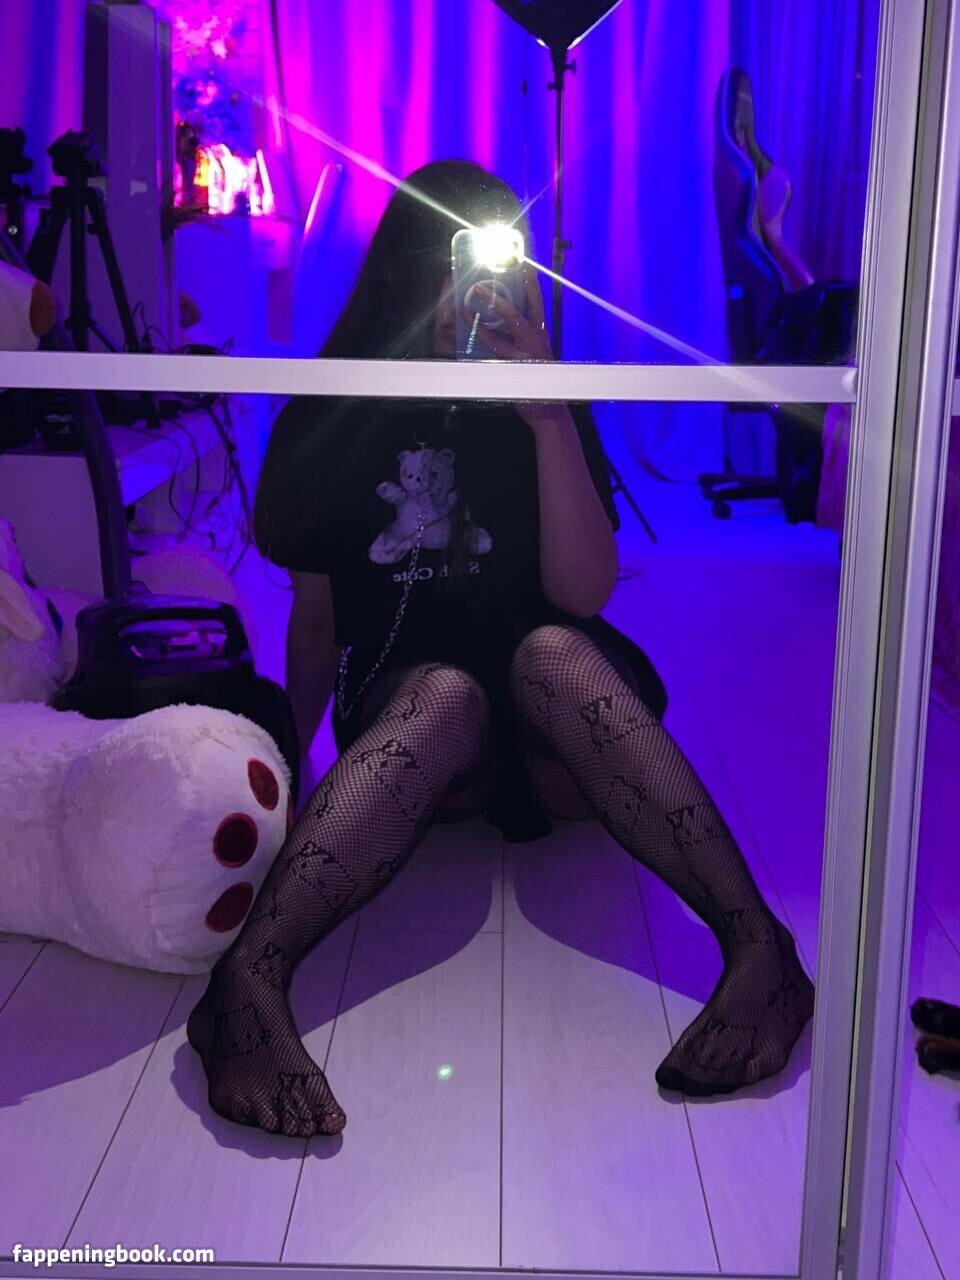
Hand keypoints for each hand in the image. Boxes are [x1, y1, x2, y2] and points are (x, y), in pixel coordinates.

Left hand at [467, 265, 569, 429]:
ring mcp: (530, 351)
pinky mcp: (517, 365)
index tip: (523, 260)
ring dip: (495, 303)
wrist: (548, 414)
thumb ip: (524, 336)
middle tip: (506, 264)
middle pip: (533, 301)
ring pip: (514, 319)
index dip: (531, 280)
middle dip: (521, 281)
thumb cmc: (539, 383)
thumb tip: (502, 317)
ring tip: (476, 290)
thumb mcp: (535, 354)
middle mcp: (540, 338)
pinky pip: (497, 345)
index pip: (538, 299)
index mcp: (542, 332)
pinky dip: (483, 332)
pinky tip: (469, 321)